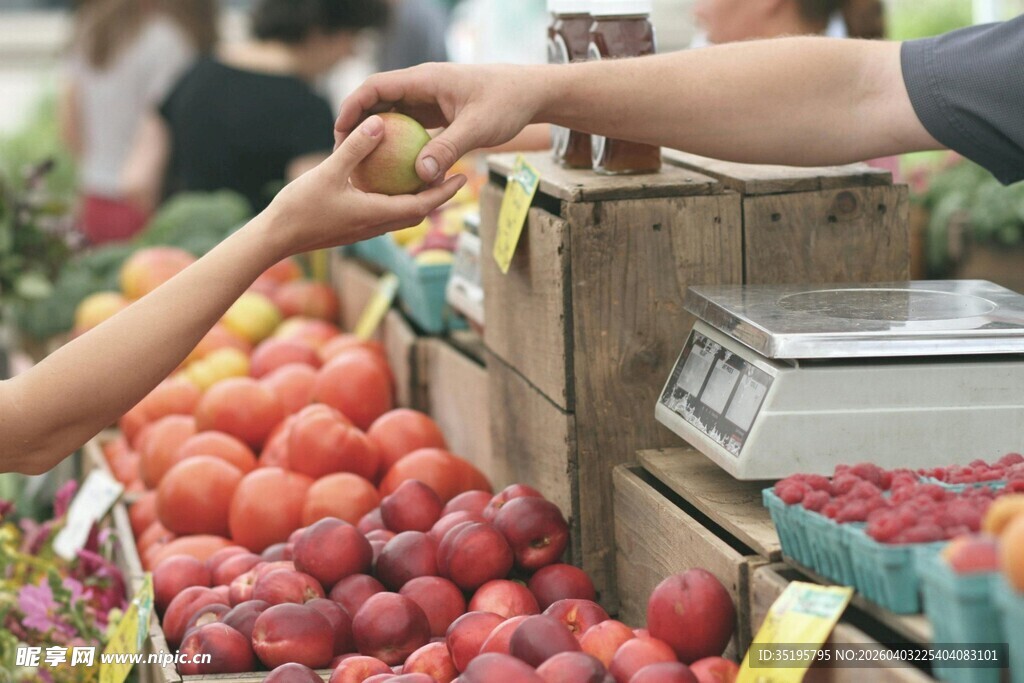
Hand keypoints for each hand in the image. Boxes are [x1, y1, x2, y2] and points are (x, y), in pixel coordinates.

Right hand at [266, 114, 466, 256]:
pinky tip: (388, 181)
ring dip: (418, 199)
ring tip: (428, 177)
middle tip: (455, 175)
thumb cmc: (299, 207)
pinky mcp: (352, 227)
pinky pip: (383, 212)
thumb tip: (379, 122)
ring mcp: (363, 229)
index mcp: (376, 214)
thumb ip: (355, 148)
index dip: (445, 192)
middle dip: (439, 196)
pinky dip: (395, 199)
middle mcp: (375, 225)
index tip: (463, 177)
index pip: (422, 206)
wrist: (275, 238)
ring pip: (401, 214)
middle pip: (417, 212)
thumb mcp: (328, 172)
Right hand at [335, 63, 545, 183]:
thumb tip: (420, 175)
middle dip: (358, 124)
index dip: (353, 107)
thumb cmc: (507, 103)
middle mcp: (422, 86)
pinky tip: (393, 170)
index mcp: (425, 80)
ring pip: (393, 115)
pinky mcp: (438, 113)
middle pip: (378, 101)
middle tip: (343, 154)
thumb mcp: (478, 128)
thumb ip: (448, 149)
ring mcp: (429, 99)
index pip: (376, 87)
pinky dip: (399, 144)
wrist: (531, 94)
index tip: (340, 132)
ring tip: (362, 164)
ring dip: (377, 136)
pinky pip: (410, 127)